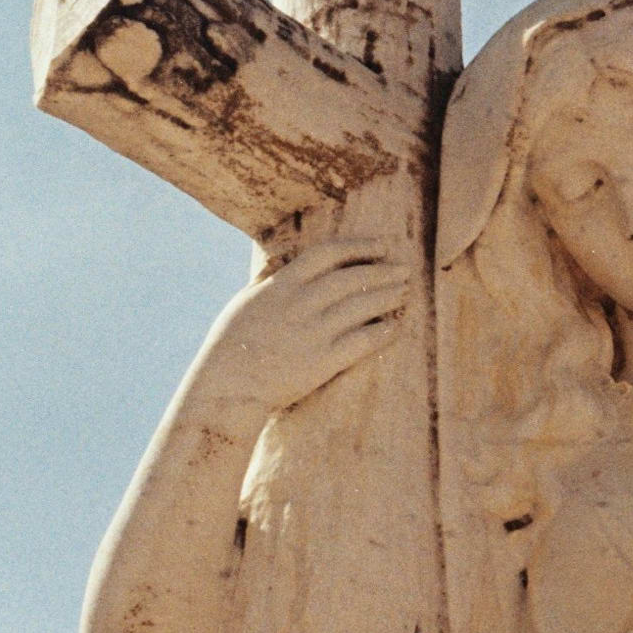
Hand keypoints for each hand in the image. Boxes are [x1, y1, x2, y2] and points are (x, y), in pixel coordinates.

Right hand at [197, 234, 411, 433]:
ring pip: (362, 306)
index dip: (359, 246)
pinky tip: (396, 326)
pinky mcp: (323, 362)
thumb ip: (267, 280)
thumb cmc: (230, 345)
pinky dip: (383, 332)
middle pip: (352, 278)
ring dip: (388, 296)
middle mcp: (300, 304)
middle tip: (404, 270)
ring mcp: (313, 333)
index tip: (381, 245)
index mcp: (281, 286)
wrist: (227, 387)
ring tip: (405, 292)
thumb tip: (279, 263)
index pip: (328, 254)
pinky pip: (362, 341)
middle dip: (382, 271)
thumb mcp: (245, 301)